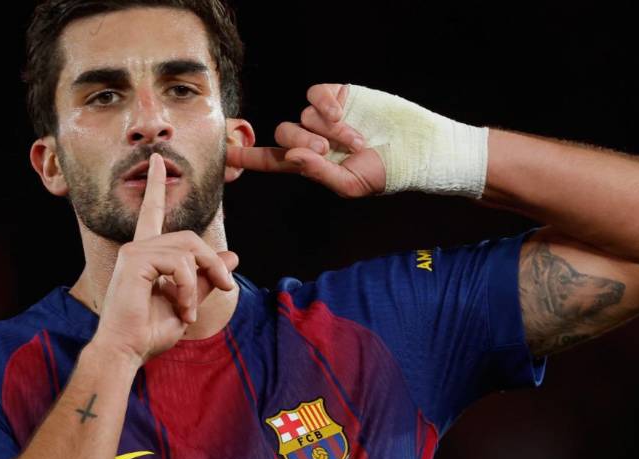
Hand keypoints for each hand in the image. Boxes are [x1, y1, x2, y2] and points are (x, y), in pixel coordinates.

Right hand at [92, 154, 238, 364]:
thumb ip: (206, 279)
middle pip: (189, 238)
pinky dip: (188, 288)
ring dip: (199, 283)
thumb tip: (232, 256)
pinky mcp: (136, 261)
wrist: (127, 352)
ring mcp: (134, 252)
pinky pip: (179, 264)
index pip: (152, 214)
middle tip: (226, 288)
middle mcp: (137, 248)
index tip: (158, 161)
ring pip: (188, 250)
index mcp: (145, 255)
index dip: (156, 186)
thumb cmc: (150, 333)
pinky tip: (181, 309)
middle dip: (213, 262)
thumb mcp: (188, 302)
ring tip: (189, 311)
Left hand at [226, 84, 385, 197]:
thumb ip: (318, 172)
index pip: (273, 160)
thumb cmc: (384, 173)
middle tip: (328, 151)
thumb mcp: (350, 184)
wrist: (414, 148)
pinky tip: (341, 113)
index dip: (248, 157)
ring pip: (303, 117)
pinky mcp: (338, 96)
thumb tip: (290, 156)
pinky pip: (315, 95)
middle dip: (303, 143)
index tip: (225, 155)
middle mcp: (313, 138)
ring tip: (356, 141)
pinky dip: (325, 105)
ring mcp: (324, 116)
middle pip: (284, 134)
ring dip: (328, 130)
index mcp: (311, 164)